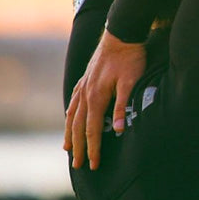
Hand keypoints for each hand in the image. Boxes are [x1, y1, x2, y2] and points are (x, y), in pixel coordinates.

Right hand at [64, 30, 146, 170]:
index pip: (93, 130)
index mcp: (96, 96)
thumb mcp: (131, 82)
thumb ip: (122, 105)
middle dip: (78, 147)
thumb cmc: (130, 58)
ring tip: (67, 148)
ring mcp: (83, 86)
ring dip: (70, 133)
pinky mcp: (85, 79)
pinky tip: (70, 118)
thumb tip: (118, 129)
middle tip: (78, 165)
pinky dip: (70, 114)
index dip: (93, 149)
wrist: (121, 34)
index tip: (93, 165)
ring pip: (72, 115)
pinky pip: (73, 101)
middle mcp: (85, 93)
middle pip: (79, 126)